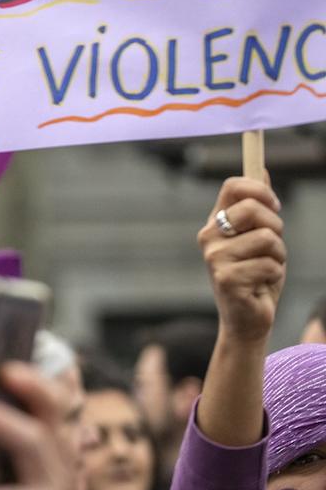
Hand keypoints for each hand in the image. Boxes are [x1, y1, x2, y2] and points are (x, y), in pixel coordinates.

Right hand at [198, 176, 284, 344]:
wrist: (247, 319)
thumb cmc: (255, 276)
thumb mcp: (260, 238)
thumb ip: (258, 207)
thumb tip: (261, 170)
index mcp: (216, 222)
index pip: (233, 187)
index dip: (260, 190)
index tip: (274, 206)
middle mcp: (209, 236)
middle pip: (253, 208)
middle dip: (277, 227)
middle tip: (272, 248)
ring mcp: (215, 257)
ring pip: (268, 239)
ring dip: (279, 257)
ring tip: (266, 270)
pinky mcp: (226, 279)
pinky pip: (270, 265)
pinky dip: (275, 275)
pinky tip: (261, 285)